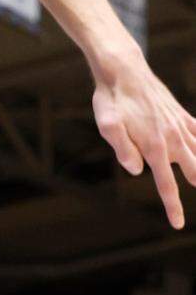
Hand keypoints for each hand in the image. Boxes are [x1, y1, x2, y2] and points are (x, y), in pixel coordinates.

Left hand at [92, 52, 195, 227]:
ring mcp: (179, 126)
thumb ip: (122, 148)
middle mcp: (173, 138)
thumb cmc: (112, 99)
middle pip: (194, 171)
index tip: (178, 225)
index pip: (166, 185)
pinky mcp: (180, 115)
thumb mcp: (107, 124)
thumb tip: (136, 170)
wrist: (124, 70)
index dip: (173, 207)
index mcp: (155, 146)